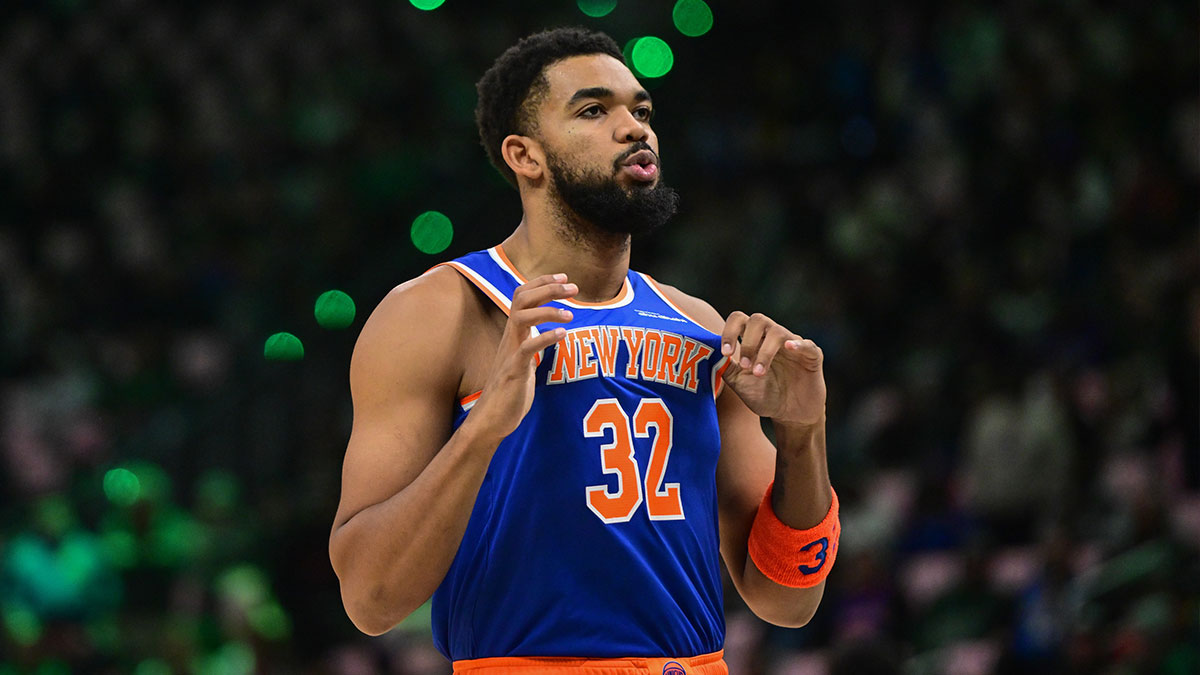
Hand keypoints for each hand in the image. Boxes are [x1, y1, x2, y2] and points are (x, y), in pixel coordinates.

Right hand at [467, 274, 577, 442]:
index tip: (564, 278)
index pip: (522, 295)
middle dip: (548, 287)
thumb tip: (548, 333)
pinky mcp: (514, 371)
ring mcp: (511, 353)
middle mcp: (510, 337)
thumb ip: (533, 343)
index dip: (542, 282)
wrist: (492, 418)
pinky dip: (546, 338)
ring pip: (522, 317)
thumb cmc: (511, 390)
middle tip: (573, 287)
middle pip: (522, 298)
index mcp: (514, 333)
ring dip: (548, 310)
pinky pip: (527, 349)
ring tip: (571, 314)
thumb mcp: (525, 360)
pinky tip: (563, 335)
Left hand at [720, 312, 825, 426]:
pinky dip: (797, 344)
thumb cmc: (764, 396)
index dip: (730, 331)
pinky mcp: (812, 356)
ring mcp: (792, 345)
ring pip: (778, 332)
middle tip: (744, 365)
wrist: (790, 416)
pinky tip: (789, 349)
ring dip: (765, 352)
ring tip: (759, 373)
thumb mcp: (740, 384)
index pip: (739, 320)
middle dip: (748, 342)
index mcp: (753, 340)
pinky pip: (807, 344)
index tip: (726, 352)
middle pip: (758, 320)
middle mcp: (772, 337)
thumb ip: (725, 369)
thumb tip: (708, 354)